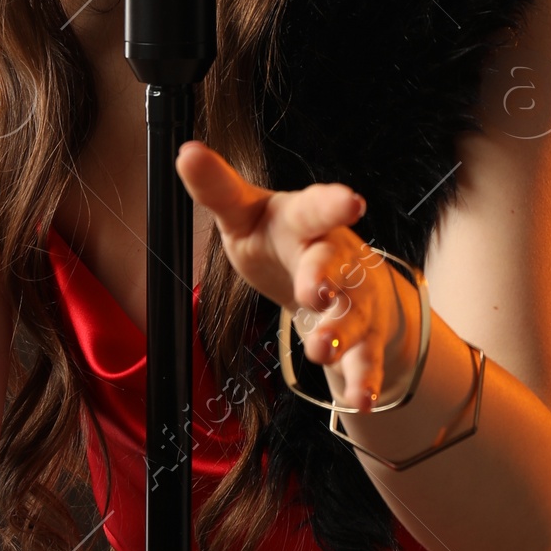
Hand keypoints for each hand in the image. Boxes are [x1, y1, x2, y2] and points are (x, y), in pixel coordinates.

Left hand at [174, 140, 410, 412]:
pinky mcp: (361, 338)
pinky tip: (360, 399)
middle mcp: (336, 256)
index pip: (318, 207)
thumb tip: (185, 151)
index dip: (333, 204)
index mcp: (305, 221)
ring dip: (338, 332)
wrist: (338, 277)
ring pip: (351, 314)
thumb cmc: (281, 238)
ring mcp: (352, 297)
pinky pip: (364, 360)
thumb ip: (218, 188)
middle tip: (314, 290)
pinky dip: (363, 380)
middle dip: (325, 275)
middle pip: (334, 262)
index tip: (351, 202)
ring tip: (318, 350)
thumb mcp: (246, 212)